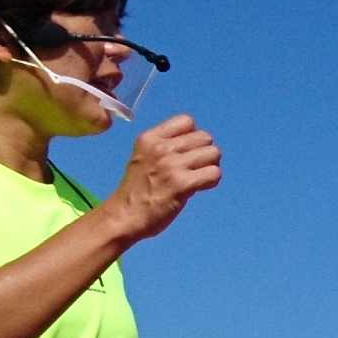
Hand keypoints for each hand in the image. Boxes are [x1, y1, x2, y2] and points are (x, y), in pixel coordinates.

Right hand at [98, 115, 220, 244]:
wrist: (123, 216)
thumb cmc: (135, 190)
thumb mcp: (143, 157)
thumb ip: (165, 147)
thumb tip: (195, 146)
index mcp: (150, 138)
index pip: (186, 121)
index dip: (192, 136)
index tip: (187, 152)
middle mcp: (161, 147)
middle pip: (204, 137)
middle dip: (204, 152)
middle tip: (195, 167)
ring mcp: (172, 165)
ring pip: (213, 153)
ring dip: (210, 166)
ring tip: (198, 177)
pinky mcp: (181, 184)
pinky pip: (214, 173)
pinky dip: (212, 180)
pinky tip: (200, 187)